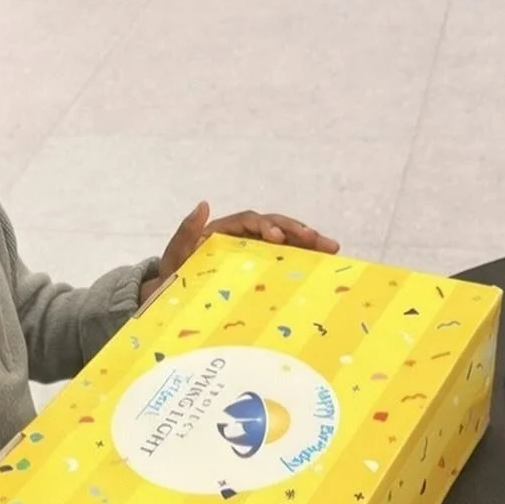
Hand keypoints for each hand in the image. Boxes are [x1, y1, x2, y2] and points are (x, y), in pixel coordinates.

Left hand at [141, 202, 339, 302]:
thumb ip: (186, 232)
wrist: (172, 299)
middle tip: (319, 240)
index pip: (250, 221)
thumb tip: (203, 204)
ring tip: (332, 248)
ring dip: (309, 243)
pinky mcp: (263, 268)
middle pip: (276, 227)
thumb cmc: (174, 276)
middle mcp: (244, 237)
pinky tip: (325, 265)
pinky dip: (305, 259)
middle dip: (298, 231)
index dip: (265, 226)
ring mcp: (256, 252)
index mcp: (225, 231)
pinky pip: (287, 259)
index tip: (276, 238)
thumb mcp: (175, 256)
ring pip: (287, 242)